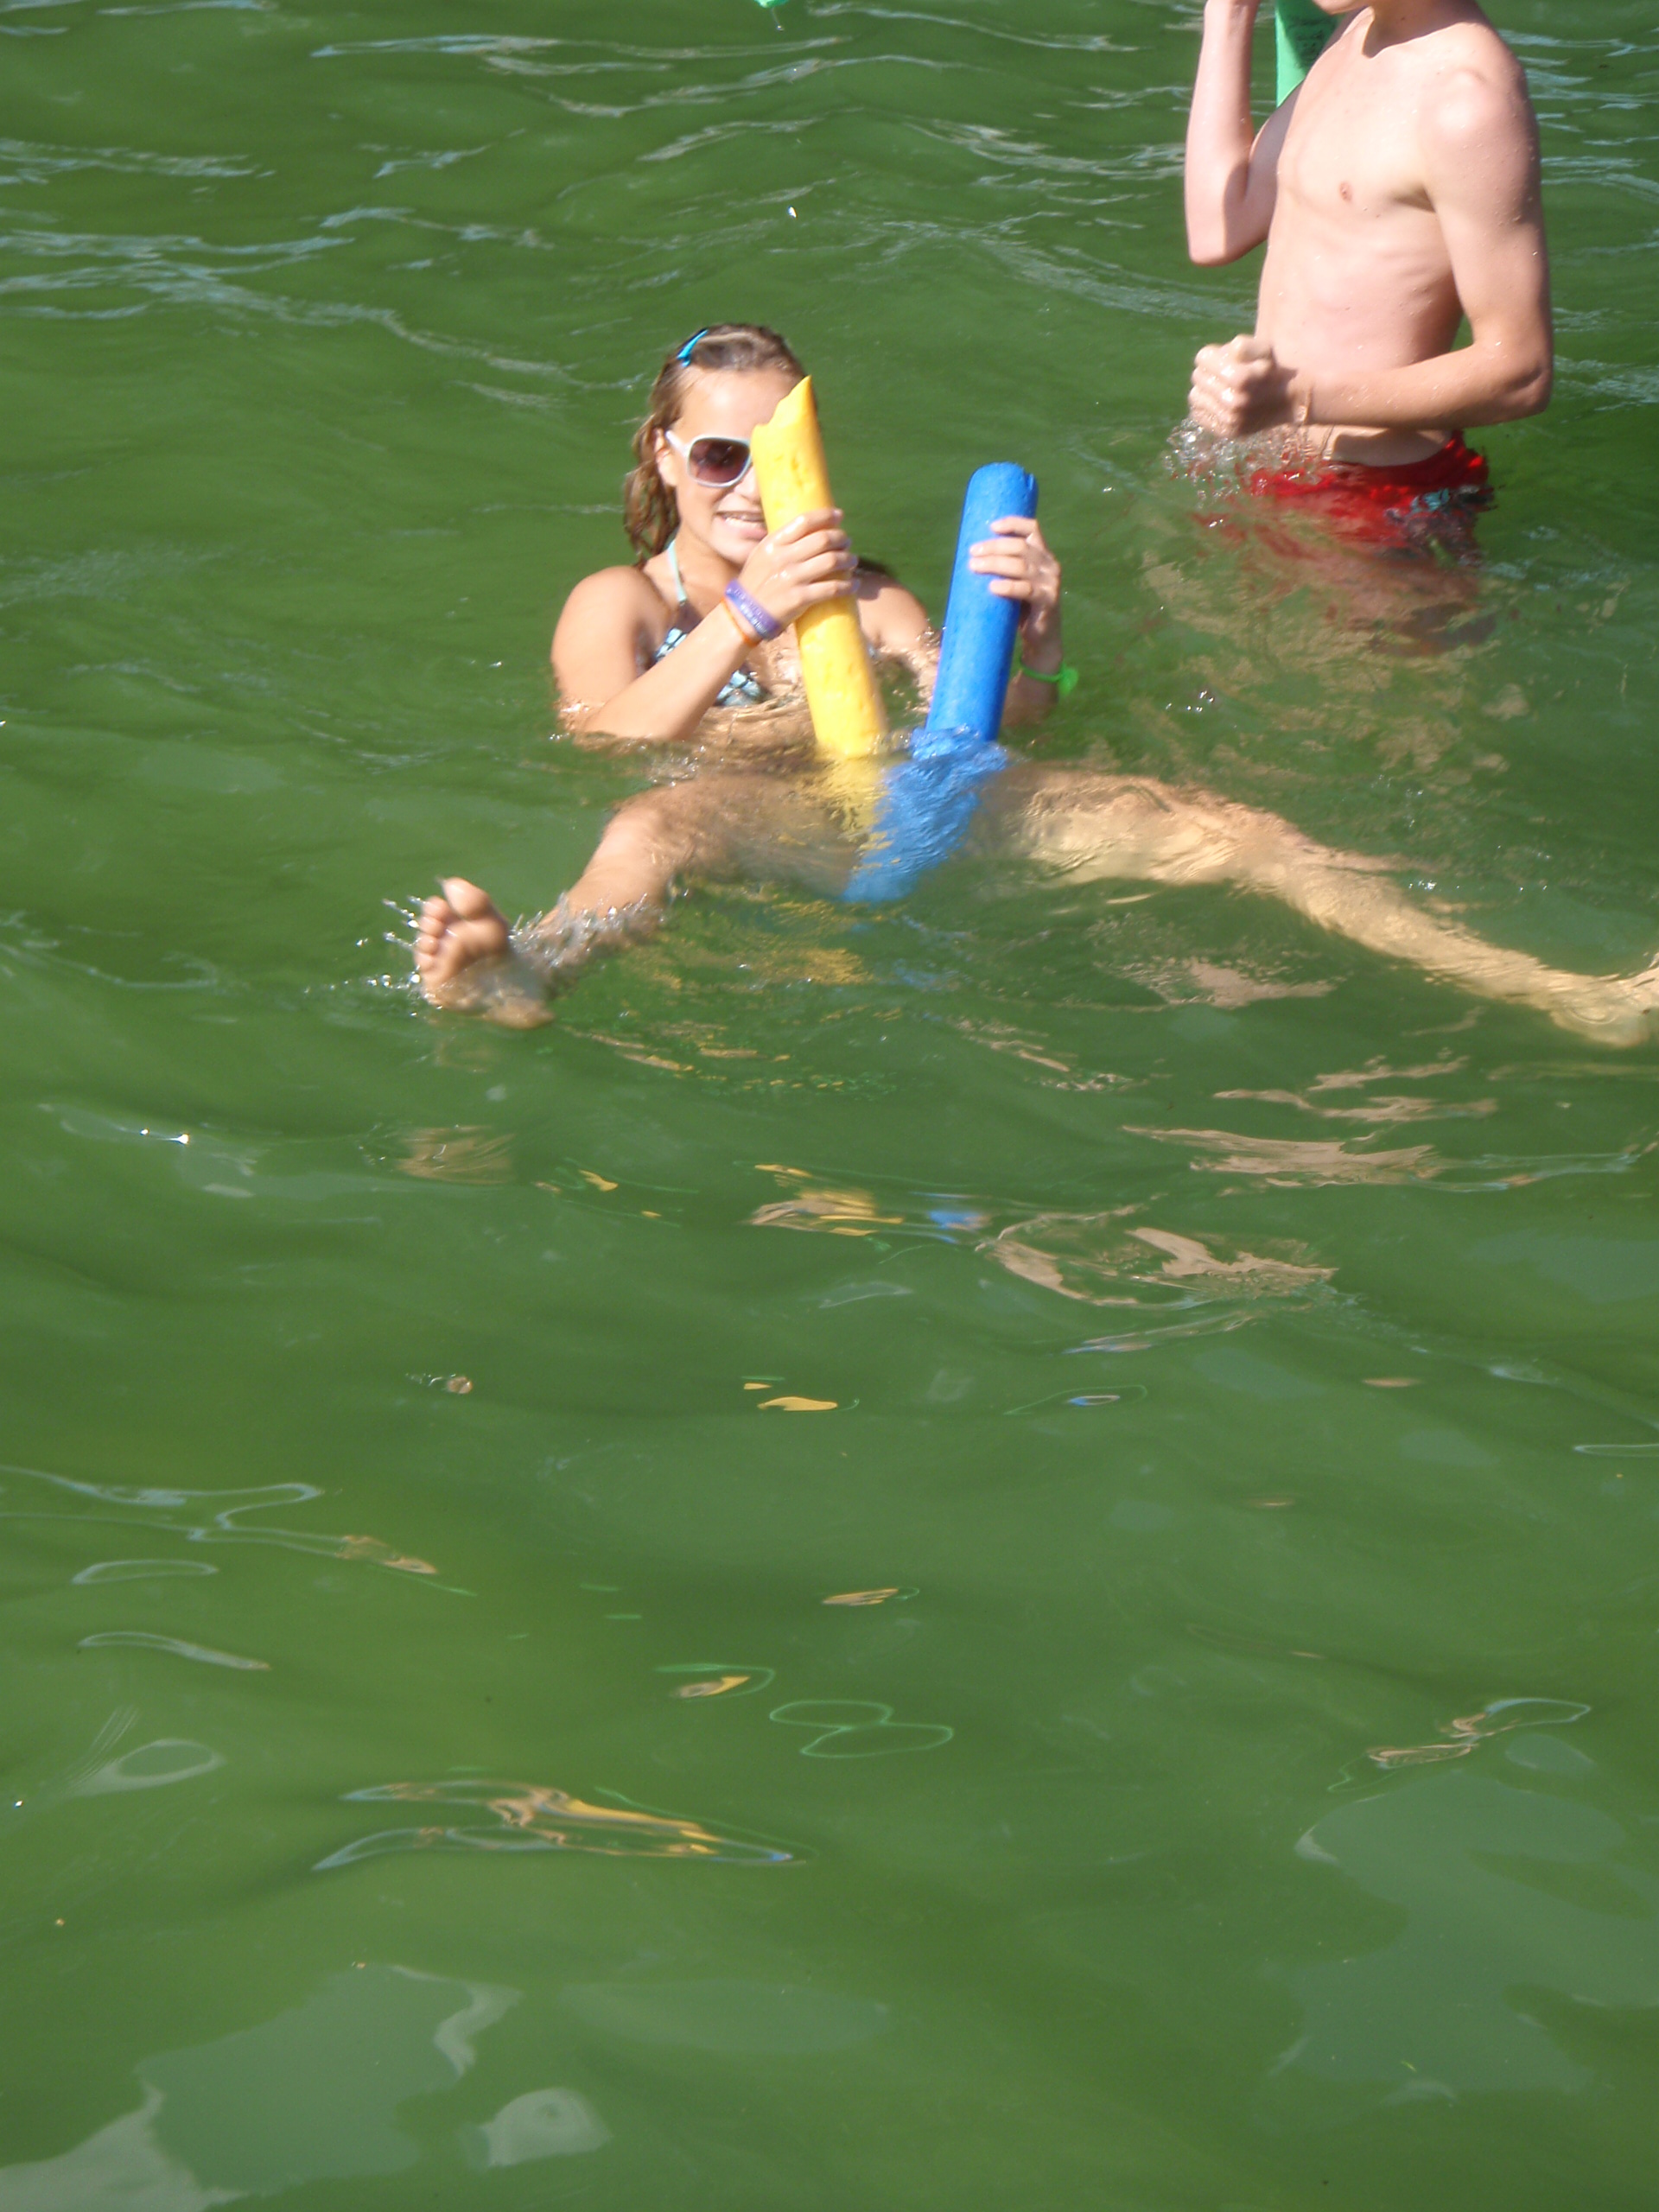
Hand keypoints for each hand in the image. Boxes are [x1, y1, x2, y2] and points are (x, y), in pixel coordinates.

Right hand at [738, 509, 856, 629]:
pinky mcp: (800, 599)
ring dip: (847, 560)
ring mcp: (792, 578)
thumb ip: (781, 543)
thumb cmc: (754, 583)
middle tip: (847, 542)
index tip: (839, 515)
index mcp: (773, 543)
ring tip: (852, 561)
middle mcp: (784, 557)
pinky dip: (847, 586)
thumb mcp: (761, 555)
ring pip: (831, 561)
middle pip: (822, 540)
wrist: (743, 615)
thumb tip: (808, 532)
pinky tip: (853, 585)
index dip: (825, 516)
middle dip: (841, 539)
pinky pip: (831, 588)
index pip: (803, 521)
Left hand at [968, 515, 1062, 666]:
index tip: (991, 526)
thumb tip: (973, 556)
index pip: (1032, 529)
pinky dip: (1008, 587)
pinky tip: (993, 587)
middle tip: (972, 552)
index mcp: (1043, 555)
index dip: (1012, 523)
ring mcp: (1051, 583)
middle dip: (994, 547)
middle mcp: (1050, 565)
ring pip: (1021, 566)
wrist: (1041, 640)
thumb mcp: (1016, 582)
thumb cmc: (1022, 609)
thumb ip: (1005, 567)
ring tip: (974, 566)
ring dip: (995, 564)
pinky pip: (1026, 590)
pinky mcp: (1048, 601)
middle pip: (1020, 547)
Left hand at [1189, 334, 1300, 438]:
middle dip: (1207, 370)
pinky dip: (1205, 405)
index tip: (1218, 355)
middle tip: (1223, 372)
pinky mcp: (1225, 431)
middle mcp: (1233, 402)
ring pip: (1195, 396)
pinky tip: (1220, 402)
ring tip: (1221, 387)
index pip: (1202, 359)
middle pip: (1198, 376)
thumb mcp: (1264, 349)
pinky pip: (1198, 414)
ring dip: (1205, 388)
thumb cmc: (1273, 370)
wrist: (1290, 401)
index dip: (1209, 354)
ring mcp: (1229, 420)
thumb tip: (1222, 354)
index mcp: (1240, 378)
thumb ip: (1242, 346)